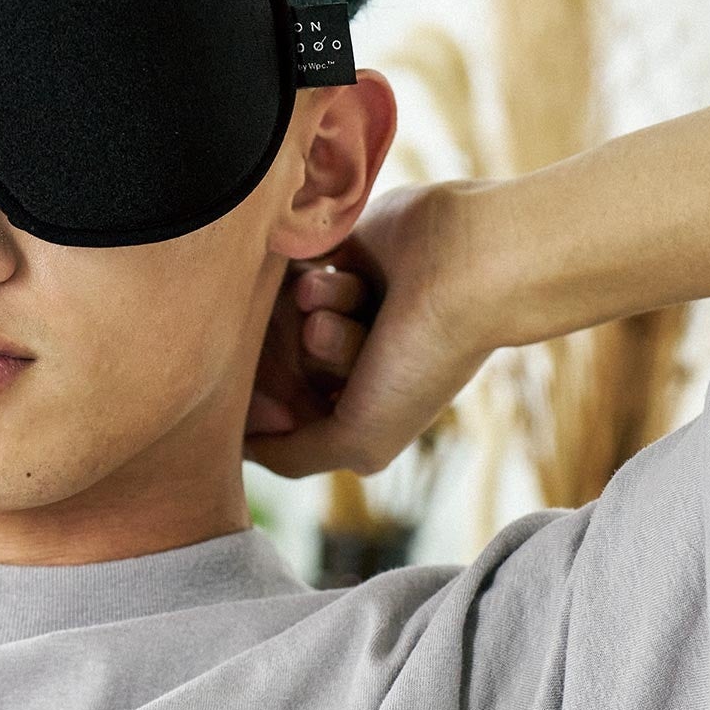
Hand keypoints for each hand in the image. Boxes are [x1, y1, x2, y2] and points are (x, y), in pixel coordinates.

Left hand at [242, 181, 496, 478]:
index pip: (290, 409)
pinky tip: (345, 268)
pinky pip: (300, 265)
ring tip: (353, 295)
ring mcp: (357, 304)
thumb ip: (294, 457)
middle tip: (327, 334)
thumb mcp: (358, 441)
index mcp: (371, 404)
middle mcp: (364, 356)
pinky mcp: (348, 252)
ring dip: (320, 303)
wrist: (466, 265)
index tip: (295, 388)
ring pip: (295, 309)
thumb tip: (242, 447)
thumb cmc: (421, 358)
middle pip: (289, 358)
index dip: (281, 401)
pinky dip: (317, 267)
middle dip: (311, 348)